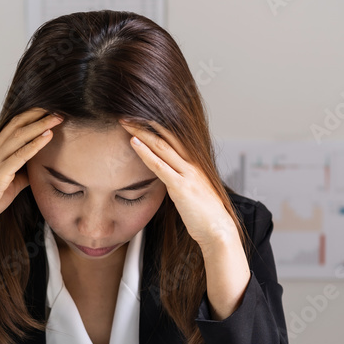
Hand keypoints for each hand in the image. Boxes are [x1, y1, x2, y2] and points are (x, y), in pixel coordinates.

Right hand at [0, 108, 62, 242]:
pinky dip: (35, 144)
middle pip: (17, 126)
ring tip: (57, 118)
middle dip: (38, 115)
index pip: (13, 127)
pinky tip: (48, 136)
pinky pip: (20, 155)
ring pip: (20, 136)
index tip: (48, 112)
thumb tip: (36, 170)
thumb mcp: (7, 185)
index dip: (31, 117)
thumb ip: (21, 174)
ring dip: (40, 125)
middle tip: (57, 109)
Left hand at [118, 119, 236, 252]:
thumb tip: (167, 175)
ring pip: (161, 146)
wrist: (218, 230)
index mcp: (195, 163)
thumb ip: (181, 179)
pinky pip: (160, 165)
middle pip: (166, 136)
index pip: (173, 137)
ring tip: (125, 122)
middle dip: (145, 124)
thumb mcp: (193, 190)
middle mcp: (192, 164)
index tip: (139, 118)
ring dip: (141, 132)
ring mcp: (187, 174)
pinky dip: (145, 153)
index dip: (156, 126)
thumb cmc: (205, 215)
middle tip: (127, 114)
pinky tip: (133, 143)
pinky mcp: (181, 186)